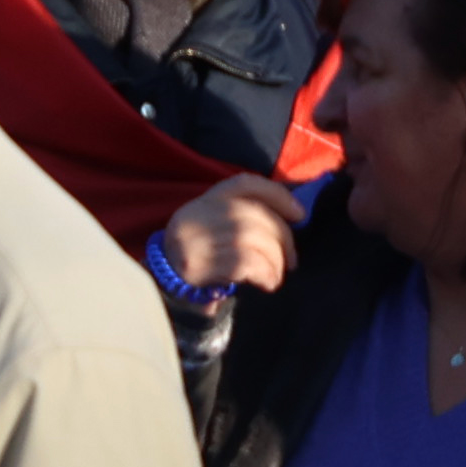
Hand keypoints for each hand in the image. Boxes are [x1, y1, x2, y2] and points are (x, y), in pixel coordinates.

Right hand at [153, 173, 304, 299]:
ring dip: (275, 260)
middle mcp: (201, 213)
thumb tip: (294, 214)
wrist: (165, 281)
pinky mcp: (199, 265)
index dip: (278, 195)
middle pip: (254, 215)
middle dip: (283, 237)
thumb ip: (246, 214)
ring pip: (253, 240)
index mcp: (207, 199)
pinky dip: (266, 274)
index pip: (246, 183)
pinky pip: (245, 263)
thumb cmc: (202, 251)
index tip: (300, 214)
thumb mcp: (216, 223)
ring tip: (279, 274)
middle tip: (292, 259)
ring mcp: (198, 238)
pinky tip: (269, 283)